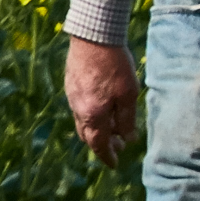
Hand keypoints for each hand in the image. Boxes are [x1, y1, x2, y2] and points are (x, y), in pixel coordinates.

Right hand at [64, 37, 137, 156]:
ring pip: (83, 120)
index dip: (107, 156)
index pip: (98, 145)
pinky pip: (79, 106)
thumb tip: (128, 139)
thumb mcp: (128, 95)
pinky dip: (91, 114)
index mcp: (92, 115)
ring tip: (113, 126)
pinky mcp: (71, 83)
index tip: (115, 164)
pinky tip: (102, 106)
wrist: (94, 35)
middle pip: (88, 135)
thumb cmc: (115, 65)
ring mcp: (72, 95)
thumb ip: (127, 120)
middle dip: (103, 143)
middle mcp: (78, 109)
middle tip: (119, 145)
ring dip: (97, 128)